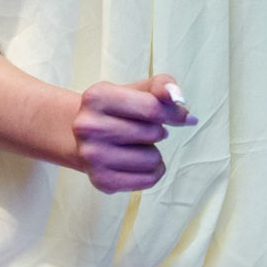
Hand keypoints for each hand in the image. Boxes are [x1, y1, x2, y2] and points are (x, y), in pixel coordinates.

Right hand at [71, 76, 195, 194]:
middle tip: (145, 131)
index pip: (152, 108)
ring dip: (155, 153)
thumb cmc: (117, 111)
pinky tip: (140, 163)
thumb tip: (178, 98)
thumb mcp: (135, 90)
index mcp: (97, 97)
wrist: (83, 139)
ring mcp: (92, 156)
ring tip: (139, 146)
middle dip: (159, 132)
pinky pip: (148, 180)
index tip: (183, 117)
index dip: (175, 114)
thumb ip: (161, 85)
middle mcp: (89, 127)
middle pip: (153, 133)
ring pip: (152, 159)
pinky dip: (153, 172)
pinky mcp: (101, 180)